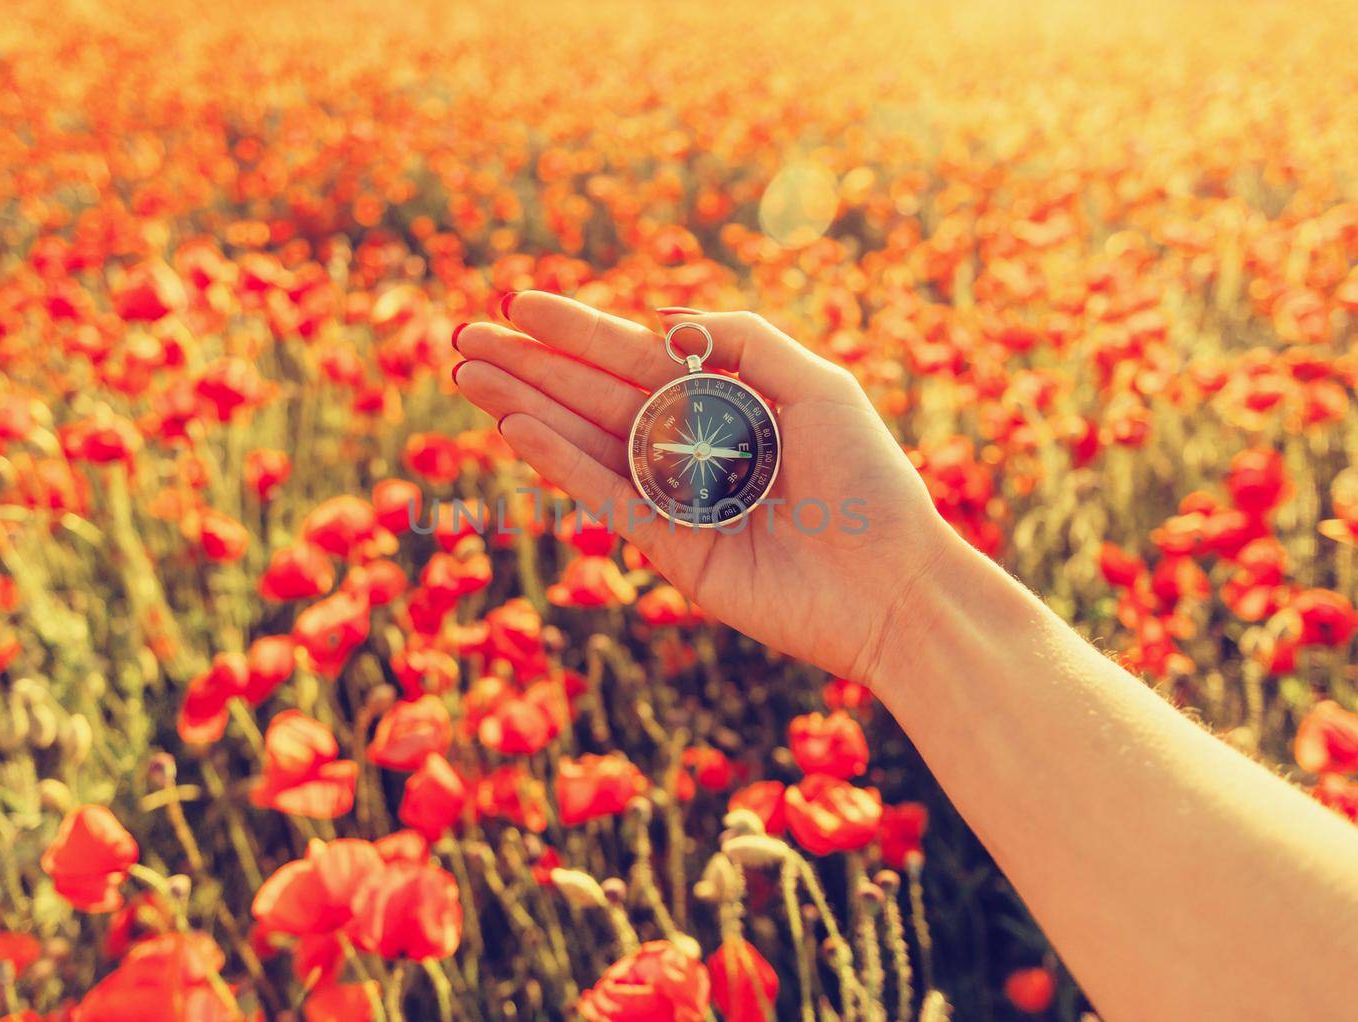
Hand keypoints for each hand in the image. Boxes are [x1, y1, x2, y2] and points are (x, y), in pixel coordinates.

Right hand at [452, 293, 955, 681]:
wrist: (894, 584)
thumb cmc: (871, 480)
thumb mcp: (819, 385)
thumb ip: (743, 341)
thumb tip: (657, 317)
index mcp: (726, 401)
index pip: (634, 356)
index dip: (574, 330)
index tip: (517, 303)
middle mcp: (692, 446)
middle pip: (594, 395)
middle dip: (529, 365)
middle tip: (462, 339)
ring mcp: (676, 499)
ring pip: (585, 441)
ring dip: (525, 405)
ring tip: (467, 374)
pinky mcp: (670, 549)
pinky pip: (604, 497)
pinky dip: (559, 463)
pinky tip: (515, 428)